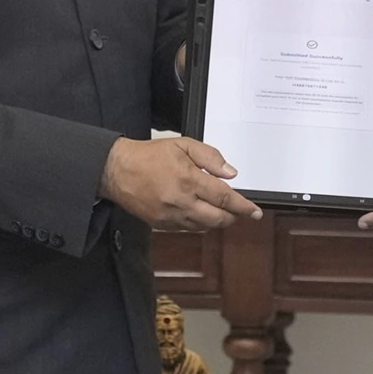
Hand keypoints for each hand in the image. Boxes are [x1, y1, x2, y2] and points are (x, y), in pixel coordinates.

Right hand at [101, 136, 262, 232]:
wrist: (118, 171)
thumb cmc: (149, 156)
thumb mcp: (183, 144)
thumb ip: (210, 156)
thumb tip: (230, 173)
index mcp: (189, 179)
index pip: (224, 197)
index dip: (243, 206)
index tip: (254, 211)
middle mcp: (181, 201)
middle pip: (218, 218)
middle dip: (233, 217)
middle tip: (240, 211)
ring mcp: (171, 216)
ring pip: (204, 227)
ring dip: (217, 221)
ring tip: (220, 210)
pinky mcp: (162, 225)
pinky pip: (188, 229)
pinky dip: (199, 223)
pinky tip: (200, 213)